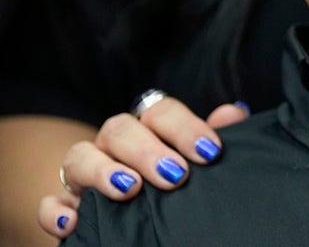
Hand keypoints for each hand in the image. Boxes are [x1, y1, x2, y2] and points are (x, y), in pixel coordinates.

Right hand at [38, 98, 248, 238]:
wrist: (142, 219)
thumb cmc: (174, 179)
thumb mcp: (194, 158)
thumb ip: (211, 136)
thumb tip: (233, 113)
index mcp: (148, 128)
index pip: (160, 110)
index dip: (185, 126)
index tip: (210, 153)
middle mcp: (113, 144)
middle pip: (119, 129)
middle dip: (148, 150)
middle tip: (176, 176)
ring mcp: (85, 174)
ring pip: (79, 156)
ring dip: (103, 171)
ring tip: (130, 189)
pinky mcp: (66, 205)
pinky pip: (50, 202)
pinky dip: (56, 210)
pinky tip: (73, 222)